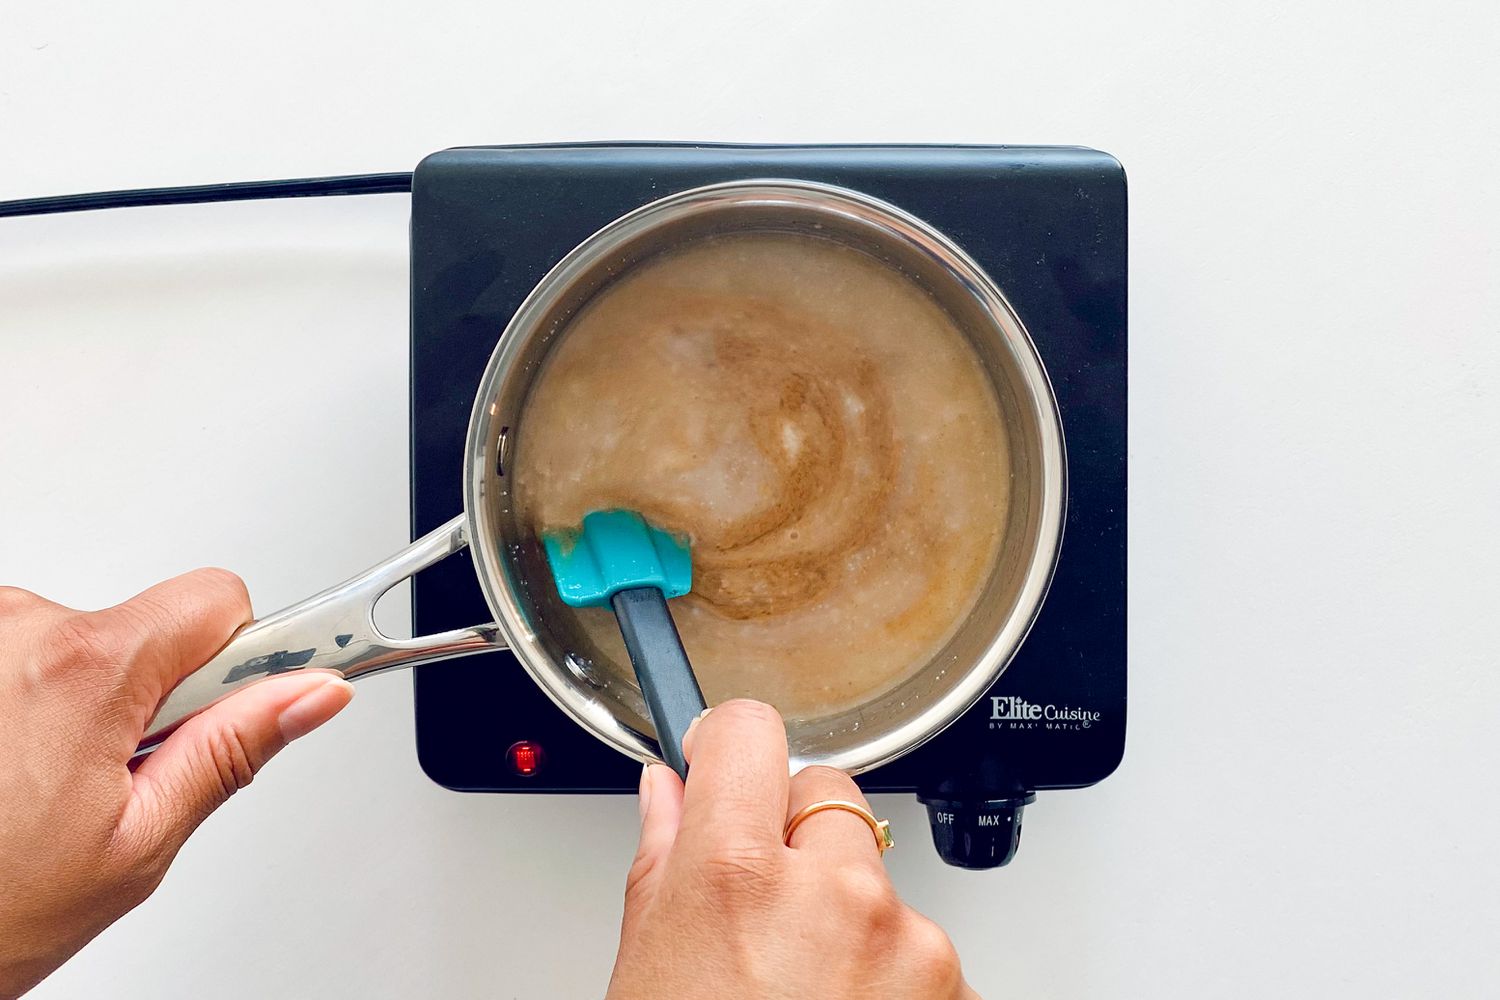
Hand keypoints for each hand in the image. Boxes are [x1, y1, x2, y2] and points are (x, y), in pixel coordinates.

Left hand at [0, 571, 353, 998]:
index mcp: (85, 668)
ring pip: (87, 643)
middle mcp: (19, 628)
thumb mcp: (138, 842)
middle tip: (114, 777)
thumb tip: (313, 692)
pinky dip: (30, 700)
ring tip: (43, 782)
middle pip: (149, 626)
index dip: (239, 657)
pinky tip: (9, 767)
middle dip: (154, 694)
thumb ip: (233, 749)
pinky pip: (27, 652)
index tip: (232, 704)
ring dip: (84, 701)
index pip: (218, 599)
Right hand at [608, 699, 979, 998]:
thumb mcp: (649, 970)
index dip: (730, 744)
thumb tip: (666, 794)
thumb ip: (663, 862)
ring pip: (873, 870)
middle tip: (763, 909)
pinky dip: (889, 965)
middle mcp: (830, 890)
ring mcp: (901, 935)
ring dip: (847, 908)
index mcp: (734, 875)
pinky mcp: (951, 976)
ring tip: (804, 990)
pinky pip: (915, 935)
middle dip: (795, 833)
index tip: (724, 761)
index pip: (749, 732)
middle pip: (824, 792)